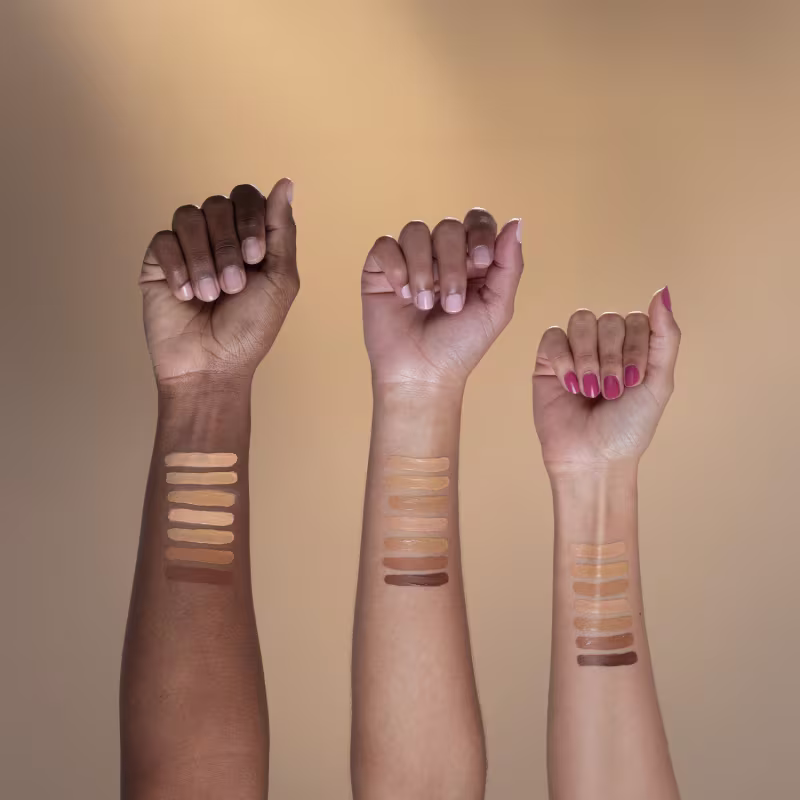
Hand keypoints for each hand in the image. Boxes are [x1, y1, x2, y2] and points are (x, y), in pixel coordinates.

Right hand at [139, 180, 297, 385]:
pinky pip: (162, 240)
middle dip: (229, 246)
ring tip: (210, 295)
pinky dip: (178, 267)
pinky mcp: (157, 262)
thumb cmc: (250, 329)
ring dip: (204, 259)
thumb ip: (282, 230)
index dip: (251, 219)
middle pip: (218, 204)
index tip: (256, 258)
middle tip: (234, 286)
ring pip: (188, 216)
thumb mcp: (280, 279)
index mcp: (249, 238)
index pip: (246, 197)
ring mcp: (186, 247)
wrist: (212, 365)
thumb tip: (285, 182)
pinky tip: (185, 295)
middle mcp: (217, 237)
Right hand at [361, 211, 522, 389]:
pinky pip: (385, 245)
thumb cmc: (459, 346)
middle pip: (448, 226)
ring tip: (423, 305)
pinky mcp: (379, 269)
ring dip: (423, 269)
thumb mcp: (497, 308)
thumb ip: (509, 265)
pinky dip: (396, 268)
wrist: (421, 374)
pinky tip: (402, 295)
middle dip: (453, 265)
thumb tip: (516, 222)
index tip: (481, 262)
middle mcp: (440, 255)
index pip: (476, 221)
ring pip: (415, 231)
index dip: (479, 233)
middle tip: (451, 305)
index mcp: (471, 260)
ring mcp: (409, 260)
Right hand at [533, 288, 680, 471]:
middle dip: (612, 358)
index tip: (634, 382)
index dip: (635, 348)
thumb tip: (662, 291)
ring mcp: (575, 350)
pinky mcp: (547, 360)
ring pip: (581, 321)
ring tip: (589, 390)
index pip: (637, 320)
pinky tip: (569, 386)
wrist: (592, 458)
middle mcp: (605, 344)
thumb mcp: (658, 383)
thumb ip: (665, 337)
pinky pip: (553, 336)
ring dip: (588, 358)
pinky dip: (563, 360)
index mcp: (635, 347)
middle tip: (610, 391)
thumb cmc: (628, 428)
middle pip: (608, 320)